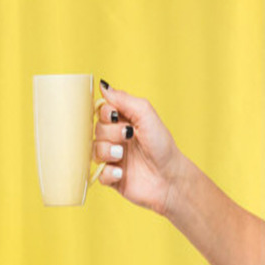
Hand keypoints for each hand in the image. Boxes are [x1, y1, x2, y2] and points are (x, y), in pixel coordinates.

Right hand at [93, 80, 183, 215]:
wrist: (170, 178)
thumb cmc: (162, 145)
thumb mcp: (145, 114)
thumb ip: (124, 99)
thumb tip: (103, 86)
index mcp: (124, 122)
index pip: (101, 111)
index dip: (105, 113)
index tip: (116, 116)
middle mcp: (116, 139)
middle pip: (96, 130)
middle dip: (110, 133)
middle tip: (127, 136)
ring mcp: (113, 158)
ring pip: (94, 151)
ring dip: (107, 152)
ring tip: (122, 155)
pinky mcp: (112, 177)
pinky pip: (98, 174)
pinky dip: (108, 172)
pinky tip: (122, 173)